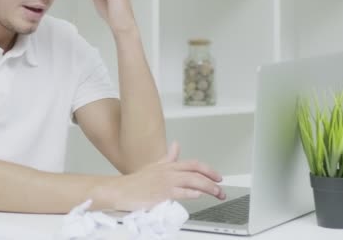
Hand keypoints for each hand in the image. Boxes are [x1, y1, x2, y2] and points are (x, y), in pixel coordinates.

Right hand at [95, 141, 225, 210]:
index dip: (208, 169)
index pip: (193, 163)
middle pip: (196, 170)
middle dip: (212, 178)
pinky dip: (192, 193)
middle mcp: (169, 171)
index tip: (217, 176)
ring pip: (193, 181)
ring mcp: (166, 182)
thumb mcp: (154, 166)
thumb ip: (168, 157)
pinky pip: (181, 192)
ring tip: (217, 193)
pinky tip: (198, 196)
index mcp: (168, 165)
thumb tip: (176, 145)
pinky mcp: (162, 193)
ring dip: (208, 188)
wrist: (121, 190)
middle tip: (221, 186)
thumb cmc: (136, 182)